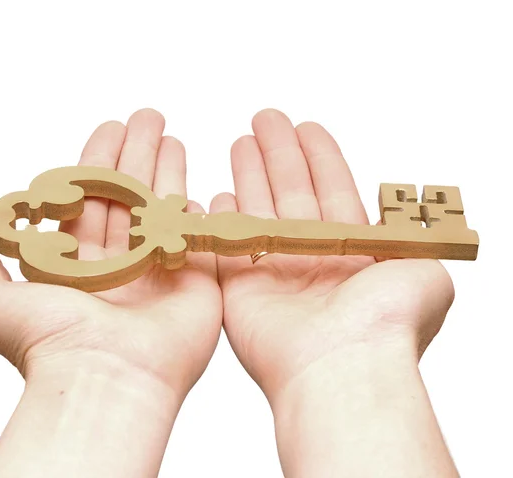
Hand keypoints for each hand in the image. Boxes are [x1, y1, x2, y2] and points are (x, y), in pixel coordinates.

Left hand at [0, 108, 221, 399]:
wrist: (107, 377)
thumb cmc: (51, 344)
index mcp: (77, 265)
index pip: (89, 200)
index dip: (98, 163)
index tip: (110, 129)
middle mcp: (117, 267)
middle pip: (128, 197)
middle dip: (136, 154)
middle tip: (147, 117)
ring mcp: (156, 274)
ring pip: (159, 210)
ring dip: (165, 171)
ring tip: (168, 135)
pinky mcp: (191, 284)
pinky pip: (191, 239)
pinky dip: (192, 212)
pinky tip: (192, 183)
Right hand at [210, 109, 456, 475]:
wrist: (341, 365)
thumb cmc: (386, 322)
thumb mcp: (426, 272)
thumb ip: (416, 238)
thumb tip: (415, 220)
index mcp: (354, 250)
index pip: (332, 189)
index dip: (319, 156)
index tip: (305, 128)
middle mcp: (314, 258)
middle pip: (291, 192)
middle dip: (279, 153)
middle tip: (265, 119)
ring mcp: (276, 273)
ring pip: (260, 210)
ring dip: (251, 174)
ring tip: (243, 140)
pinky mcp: (241, 291)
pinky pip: (230, 245)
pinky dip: (223, 220)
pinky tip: (220, 194)